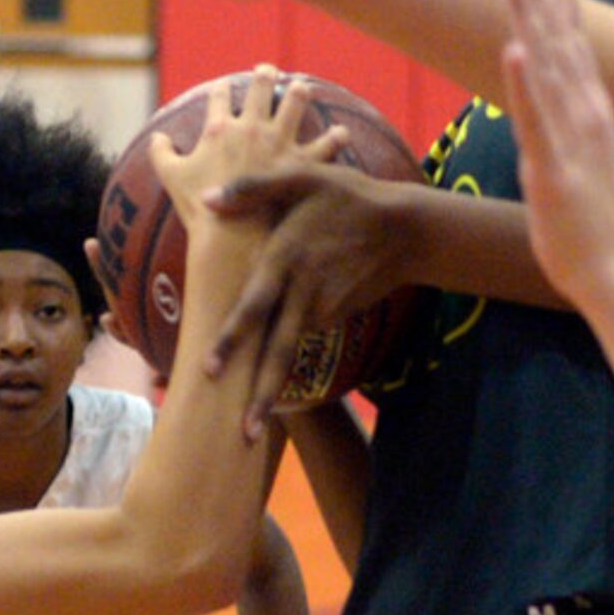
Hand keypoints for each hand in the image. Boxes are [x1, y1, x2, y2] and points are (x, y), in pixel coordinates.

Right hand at [147, 67, 345, 226]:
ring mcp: (279, 143)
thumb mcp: (171, 177)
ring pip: (295, 106)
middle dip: (264, 76)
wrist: (231, 237)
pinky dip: (335, 139)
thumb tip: (156, 137)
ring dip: (299, 94)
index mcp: (220, 127)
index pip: (220, 97)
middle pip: (260, 90)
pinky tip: (342, 133)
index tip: (224, 86)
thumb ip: (160, 152)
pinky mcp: (301, 164)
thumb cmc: (200, 208)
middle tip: (268, 70)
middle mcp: (252, 128)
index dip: (222, 90)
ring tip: (303, 88)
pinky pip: (324, 147)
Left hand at [200, 164, 410, 432]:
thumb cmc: (348, 197)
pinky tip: (273, 354)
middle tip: (244, 436)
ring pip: (289, 348)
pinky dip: (287, 345)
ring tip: (252, 419)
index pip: (253, 308)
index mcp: (287, 259)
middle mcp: (304, 292)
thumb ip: (254, 188)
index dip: (232, 341)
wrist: (405, 229)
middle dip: (262, 397)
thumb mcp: (304, 178)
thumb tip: (209, 200)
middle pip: (279, 352)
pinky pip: (304, 330)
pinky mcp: (337, 317)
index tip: (212, 372)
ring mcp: (324, 309)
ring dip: (271, 384)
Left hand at [500, 0, 613, 304]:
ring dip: (529, 17)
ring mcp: (571, 139)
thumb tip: (548, 130)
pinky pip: (537, 120)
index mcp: (591, 113)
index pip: (575, 41)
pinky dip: (525, 83)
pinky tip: (515, 49)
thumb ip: (563, 142)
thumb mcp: (580, 171)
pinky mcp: (555, 168)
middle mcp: (586, 115)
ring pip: (546, 67)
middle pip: (558, 40)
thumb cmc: (598, 231)